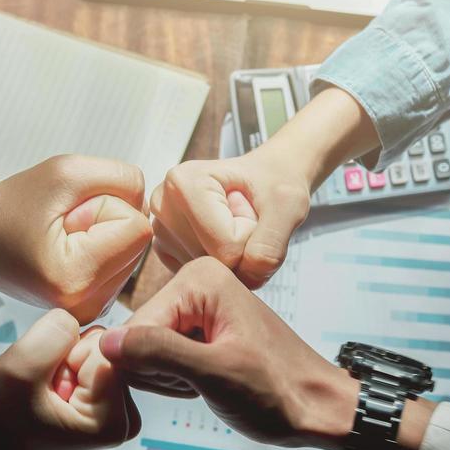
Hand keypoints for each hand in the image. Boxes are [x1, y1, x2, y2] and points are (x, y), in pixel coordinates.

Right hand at [0, 155, 151, 321]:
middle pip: (138, 241)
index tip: (67, 214)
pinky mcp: (92, 306)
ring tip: (62, 237)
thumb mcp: (67, 172)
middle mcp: (87, 305)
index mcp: (77, 278)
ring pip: (132, 251)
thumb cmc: (15, 204)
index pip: (138, 227)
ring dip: (105, 233)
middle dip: (107, 221)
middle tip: (61, 225)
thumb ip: (123, 178)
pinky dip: (102, 247)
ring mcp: (91, 310)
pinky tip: (69, 250)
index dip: (107, 206)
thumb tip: (151, 203)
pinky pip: (122, 262)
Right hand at [0, 310, 140, 449]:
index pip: (102, 349)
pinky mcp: (106, 403)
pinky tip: (48, 392)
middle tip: (40, 391)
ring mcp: (119, 411)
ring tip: (41, 393)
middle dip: (64, 359)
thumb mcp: (20, 367)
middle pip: (103, 349)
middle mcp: (127, 419)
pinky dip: (63, 368)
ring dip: (61, 363)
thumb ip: (55, 332)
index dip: (63, 356)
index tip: (42, 389)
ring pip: (93, 351)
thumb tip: (76, 317)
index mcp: (114, 421)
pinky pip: (88, 359)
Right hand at [100, 257, 357, 447]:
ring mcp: (192, 307)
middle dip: (161, 372)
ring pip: (143, 353)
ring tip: (211, 382)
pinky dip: (177, 381)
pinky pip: (158, 359)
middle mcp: (192, 283)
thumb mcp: (216, 374)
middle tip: (206, 381)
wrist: (315, 408)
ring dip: (170, 380)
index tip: (195, 378)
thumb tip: (105, 343)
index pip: (133, 328)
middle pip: (135, 338)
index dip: (151, 367)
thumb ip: (159, 353)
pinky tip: (207, 383)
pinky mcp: (193, 330)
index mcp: (198, 279)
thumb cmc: (279, 391)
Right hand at [147, 86, 378, 288]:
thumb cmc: (281, 181)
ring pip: (206, 271)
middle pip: (212, 261)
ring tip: (239, 225)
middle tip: (248, 218)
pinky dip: (223, 264)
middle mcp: (161, 201)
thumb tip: (249, 273)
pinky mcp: (165, 245)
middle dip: (241, 249)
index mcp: (184, 181)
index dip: (253, 238)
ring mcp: (160, 225)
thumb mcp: (288, 207)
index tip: (255, 209)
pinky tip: (227, 239)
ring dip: (234, 257)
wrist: (277, 174)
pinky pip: (201, 275)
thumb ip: (272, 243)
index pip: (223, 247)